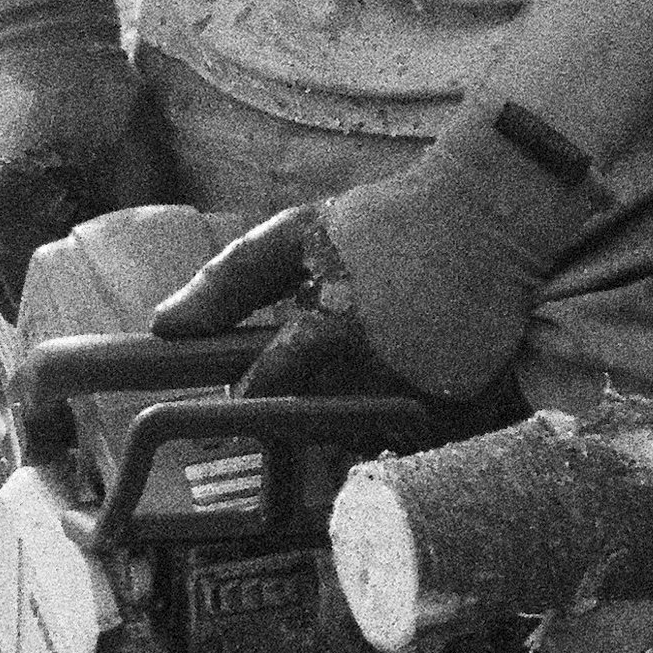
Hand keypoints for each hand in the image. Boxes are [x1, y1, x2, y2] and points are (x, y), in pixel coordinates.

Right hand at [0, 0, 172, 318]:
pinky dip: (10, 248)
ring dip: (28, 276)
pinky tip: (44, 241)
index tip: (103, 327)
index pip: (38, 294)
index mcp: (11, 207)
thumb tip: (164, 285)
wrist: (41, 39)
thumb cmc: (99, 96)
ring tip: (72, 281)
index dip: (73, 315)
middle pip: (11, 292)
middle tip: (93, 314)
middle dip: (50, 304)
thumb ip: (137, 228)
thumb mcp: (136, 164)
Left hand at [151, 97, 609, 406]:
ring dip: (353, 416)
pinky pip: (415, 433)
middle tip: (316, 372)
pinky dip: (403, 417)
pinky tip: (405, 376)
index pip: (264, 392)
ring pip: (364, 434)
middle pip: (312, 425)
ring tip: (363, 371)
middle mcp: (372, 370)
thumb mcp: (297, 233)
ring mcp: (421, 390)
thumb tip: (163, 326)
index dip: (248, 394)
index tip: (245, 390)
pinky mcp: (463, 402)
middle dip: (302, 407)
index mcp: (325, 328)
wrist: (489, 219)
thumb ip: (228, 280)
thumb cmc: (386, 221)